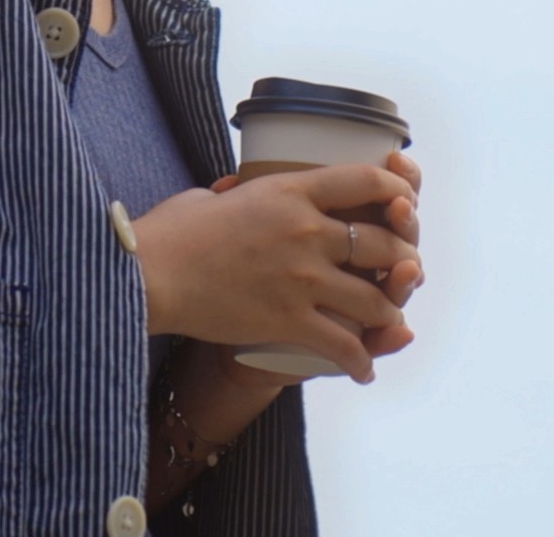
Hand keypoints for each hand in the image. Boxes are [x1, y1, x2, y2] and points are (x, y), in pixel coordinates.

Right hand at [133, 160, 420, 381]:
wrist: (149, 274)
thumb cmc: (171, 233)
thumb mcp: (215, 196)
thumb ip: (240, 194)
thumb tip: (235, 191)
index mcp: (291, 190)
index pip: (366, 182)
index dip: (398, 191)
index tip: (404, 204)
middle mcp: (307, 231)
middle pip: (383, 242)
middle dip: (403, 258)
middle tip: (403, 271)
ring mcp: (302, 277)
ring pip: (375, 297)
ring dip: (390, 312)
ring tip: (389, 321)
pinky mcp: (289, 319)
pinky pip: (344, 345)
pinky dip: (361, 361)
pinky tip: (364, 371)